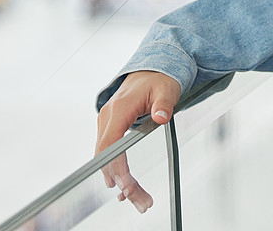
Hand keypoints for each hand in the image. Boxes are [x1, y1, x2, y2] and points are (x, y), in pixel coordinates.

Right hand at [95, 70, 180, 212]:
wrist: (151, 70)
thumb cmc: (158, 80)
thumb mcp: (166, 90)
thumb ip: (163, 104)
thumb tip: (161, 116)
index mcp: (119, 109)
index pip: (110, 144)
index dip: (116, 167)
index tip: (127, 186)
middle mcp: (108, 117)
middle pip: (106, 157)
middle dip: (121, 182)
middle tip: (140, 201)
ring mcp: (107, 123)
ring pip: (106, 158)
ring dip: (120, 180)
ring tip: (139, 199)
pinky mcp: (111, 128)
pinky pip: (108, 153)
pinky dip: (116, 171)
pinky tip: (125, 187)